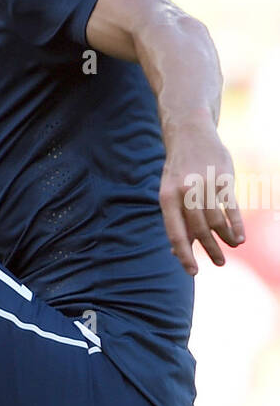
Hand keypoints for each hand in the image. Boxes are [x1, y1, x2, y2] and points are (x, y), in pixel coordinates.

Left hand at [159, 125, 244, 274]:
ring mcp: (205, 184)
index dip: (184, 255)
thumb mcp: (169, 193)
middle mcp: (185, 192)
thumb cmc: (178, 170)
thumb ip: (175, 220)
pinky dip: (236, 225)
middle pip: (199, 230)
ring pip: (216, 220)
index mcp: (166, 198)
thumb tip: (174, 252)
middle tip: (219, 263)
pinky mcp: (224, 178)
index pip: (176, 233)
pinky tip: (239, 237)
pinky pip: (231, 207)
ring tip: (231, 248)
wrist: (190, 133)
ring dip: (225, 239)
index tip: (193, 272)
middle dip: (210, 250)